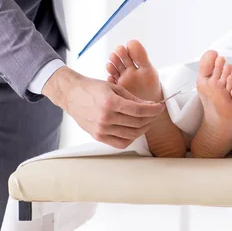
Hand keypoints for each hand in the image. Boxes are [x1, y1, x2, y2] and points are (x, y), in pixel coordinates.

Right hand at [43, 67, 165, 148]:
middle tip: (154, 112)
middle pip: (137, 123)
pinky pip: (120, 143)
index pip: (139, 110)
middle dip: (150, 118)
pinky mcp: (98, 136)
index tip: (160, 107)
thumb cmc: (93, 88)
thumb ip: (133, 98)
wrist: (71, 95)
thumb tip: (150, 106)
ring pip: (131, 135)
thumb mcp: (114, 87)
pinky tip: (135, 130)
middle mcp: (106, 118)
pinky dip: (131, 138)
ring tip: (146, 121)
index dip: (153, 110)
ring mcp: (101, 129)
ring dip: (143, 128)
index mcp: (110, 103)